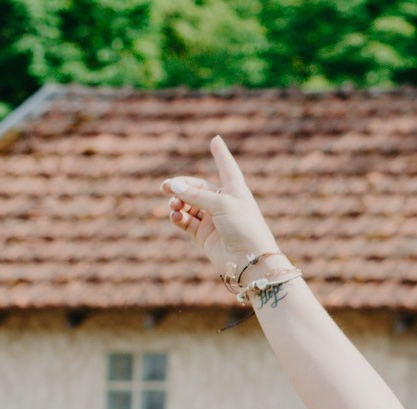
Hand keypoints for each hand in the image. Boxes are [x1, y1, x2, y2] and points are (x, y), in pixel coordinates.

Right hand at [160, 137, 281, 278]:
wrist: (250, 261)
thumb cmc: (243, 227)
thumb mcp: (220, 205)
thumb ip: (195, 195)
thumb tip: (172, 186)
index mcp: (235, 191)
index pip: (226, 168)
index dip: (220, 154)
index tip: (216, 140)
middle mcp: (224, 203)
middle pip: (197, 188)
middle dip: (180, 186)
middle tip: (166, 187)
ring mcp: (213, 220)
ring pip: (188, 204)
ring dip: (177, 202)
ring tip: (172, 204)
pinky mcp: (204, 236)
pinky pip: (185, 221)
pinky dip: (178, 217)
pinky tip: (175, 215)